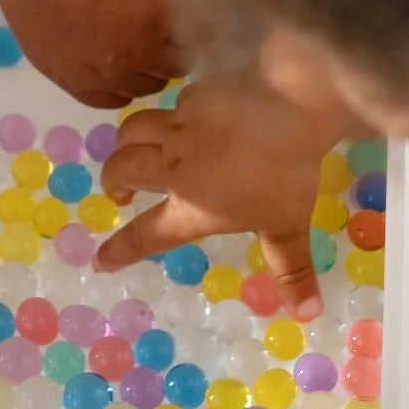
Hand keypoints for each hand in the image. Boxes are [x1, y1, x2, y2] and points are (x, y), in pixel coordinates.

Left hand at [0, 0, 182, 107]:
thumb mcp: (35, 13)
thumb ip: (62, 35)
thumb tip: (77, 34)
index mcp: (66, 72)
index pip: (107, 97)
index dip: (123, 77)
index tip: (131, 56)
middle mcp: (103, 73)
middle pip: (145, 85)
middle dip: (153, 62)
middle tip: (161, 32)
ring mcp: (135, 54)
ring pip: (176, 65)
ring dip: (180, 45)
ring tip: (180, 18)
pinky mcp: (161, 27)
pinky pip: (196, 34)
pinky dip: (201, 23)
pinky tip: (191, 4)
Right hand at [97, 65, 342, 316]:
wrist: (286, 106)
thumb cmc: (283, 173)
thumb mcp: (288, 226)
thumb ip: (291, 269)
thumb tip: (307, 315)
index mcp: (191, 207)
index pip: (146, 234)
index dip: (121, 250)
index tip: (101, 260)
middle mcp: (174, 167)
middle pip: (123, 170)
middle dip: (114, 181)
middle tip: (120, 192)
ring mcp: (181, 126)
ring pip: (133, 130)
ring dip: (126, 142)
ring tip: (133, 148)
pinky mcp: (194, 94)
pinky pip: (172, 105)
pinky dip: (172, 114)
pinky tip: (187, 113)